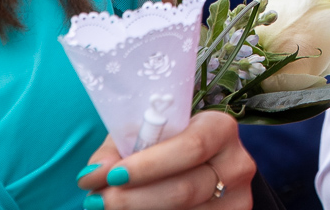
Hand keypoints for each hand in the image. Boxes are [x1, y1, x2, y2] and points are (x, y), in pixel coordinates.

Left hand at [77, 111, 254, 208]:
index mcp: (220, 129)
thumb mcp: (147, 135)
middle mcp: (236, 164)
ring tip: (105, 208)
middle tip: (97, 200)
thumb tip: (93, 173)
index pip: (191, 147)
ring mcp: (236, 199)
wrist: (204, 168)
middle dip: (133, 198)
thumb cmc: (167, 146)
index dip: (150, 164)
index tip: (112, 175)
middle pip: (184, 190)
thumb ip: (119, 150)